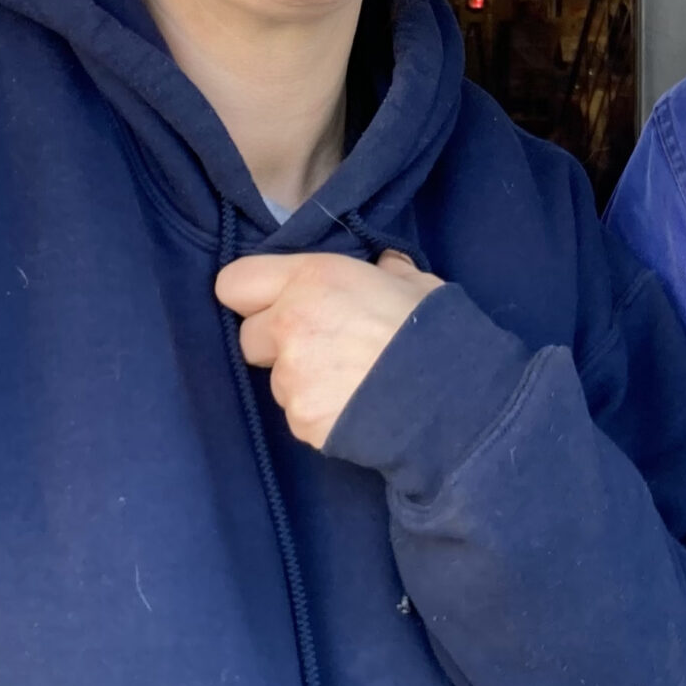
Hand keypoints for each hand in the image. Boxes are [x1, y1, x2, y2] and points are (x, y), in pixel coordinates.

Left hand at [216, 250, 443, 448]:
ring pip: (276, 380)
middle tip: (321, 346)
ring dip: (302, 380)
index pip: (233, 283)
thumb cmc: (434, 332)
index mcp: (311, 279)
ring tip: (350, 382)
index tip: (277, 304)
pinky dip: (319, 412)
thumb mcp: (414, 283)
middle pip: (249, 337)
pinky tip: (355, 407)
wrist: (452, 400)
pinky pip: (298, 414)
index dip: (253, 296)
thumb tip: (383, 265)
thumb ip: (385, 271)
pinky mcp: (301, 420)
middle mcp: (289, 324)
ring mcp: (291, 377)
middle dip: (276, 344)